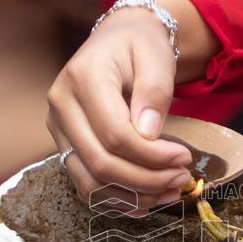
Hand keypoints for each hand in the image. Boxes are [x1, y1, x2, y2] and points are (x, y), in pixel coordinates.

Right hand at [46, 0, 219, 210]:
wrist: (119, 41)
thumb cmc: (140, 46)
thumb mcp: (156, 56)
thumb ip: (155, 91)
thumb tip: (148, 135)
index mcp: (82, 79)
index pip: (115, 134)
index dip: (152, 155)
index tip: (184, 157)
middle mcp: (61, 107)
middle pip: (101, 163)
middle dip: (147, 180)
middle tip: (181, 178)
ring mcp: (59, 130)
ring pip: (91, 183)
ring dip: (134, 197)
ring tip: (169, 191)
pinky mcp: (65, 147)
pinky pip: (87, 187)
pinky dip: (118, 200)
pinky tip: (147, 199)